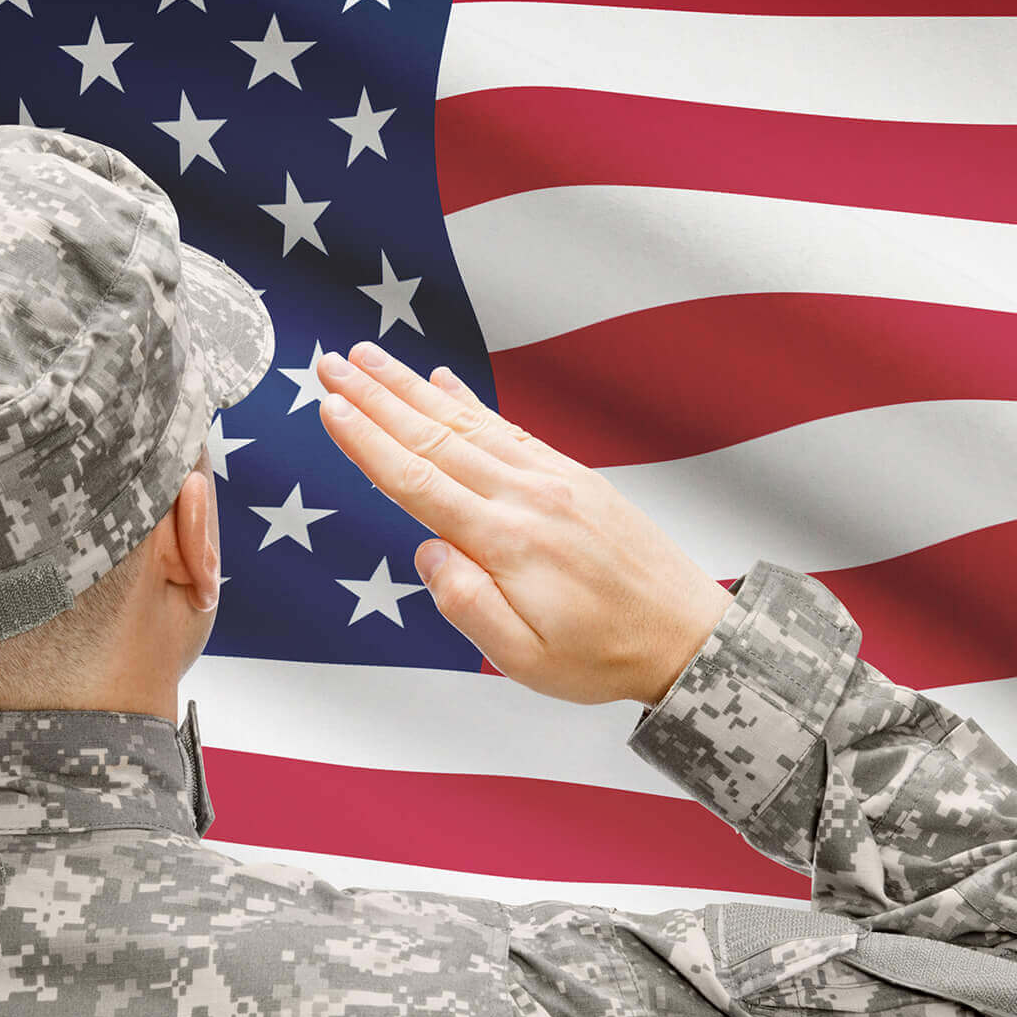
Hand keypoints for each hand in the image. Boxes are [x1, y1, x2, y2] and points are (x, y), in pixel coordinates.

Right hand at [315, 342, 736, 707]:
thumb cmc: (604, 656)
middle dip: (376, 398)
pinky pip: (510, 428)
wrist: (687, 634)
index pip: (419, 482)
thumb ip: (467, 605)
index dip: (368, 442)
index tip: (329, 407)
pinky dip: (470, 403)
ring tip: (370, 358)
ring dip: (413, 388)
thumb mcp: (525, 658)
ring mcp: (554, 480)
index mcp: (507, 543)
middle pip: (434, 438)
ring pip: (468, 424)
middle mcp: (528, 497)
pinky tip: (444, 382)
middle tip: (330, 364)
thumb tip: (426, 551)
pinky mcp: (575, 477)